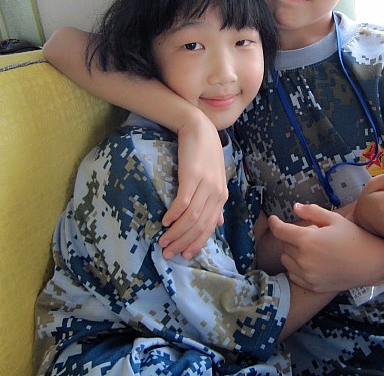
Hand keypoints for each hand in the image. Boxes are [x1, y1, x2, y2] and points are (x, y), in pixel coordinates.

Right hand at [158, 112, 227, 258]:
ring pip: (191, 217)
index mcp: (221, 196)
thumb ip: (214, 202)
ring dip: (176, 232)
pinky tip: (164, 221)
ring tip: (163, 241)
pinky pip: (183, 202)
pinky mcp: (193, 176)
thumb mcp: (214, 179)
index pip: (209, 227)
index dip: (196, 243)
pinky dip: (174, 214)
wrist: (199, 129)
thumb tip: (217, 223)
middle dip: (183, 242)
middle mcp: (216, 193)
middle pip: (200, 226)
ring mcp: (206, 185)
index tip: (184, 255)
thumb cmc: (204, 155)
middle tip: (168, 253)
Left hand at [269, 203, 383, 292]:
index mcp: (307, 240)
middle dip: (292, 237)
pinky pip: (294, 275)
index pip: (280, 231)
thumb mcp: (334, 219)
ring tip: (311, 248)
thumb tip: (295, 208)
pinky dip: (297, 267)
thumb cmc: (354, 237)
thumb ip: (312, 212)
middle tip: (310, 233)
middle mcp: (303, 260)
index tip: (273, 219)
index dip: (274, 223)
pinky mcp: (312, 286)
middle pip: (285, 245)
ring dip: (293, 253)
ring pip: (287, 261)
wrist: (371, 263)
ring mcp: (307, 275)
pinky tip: (312, 262)